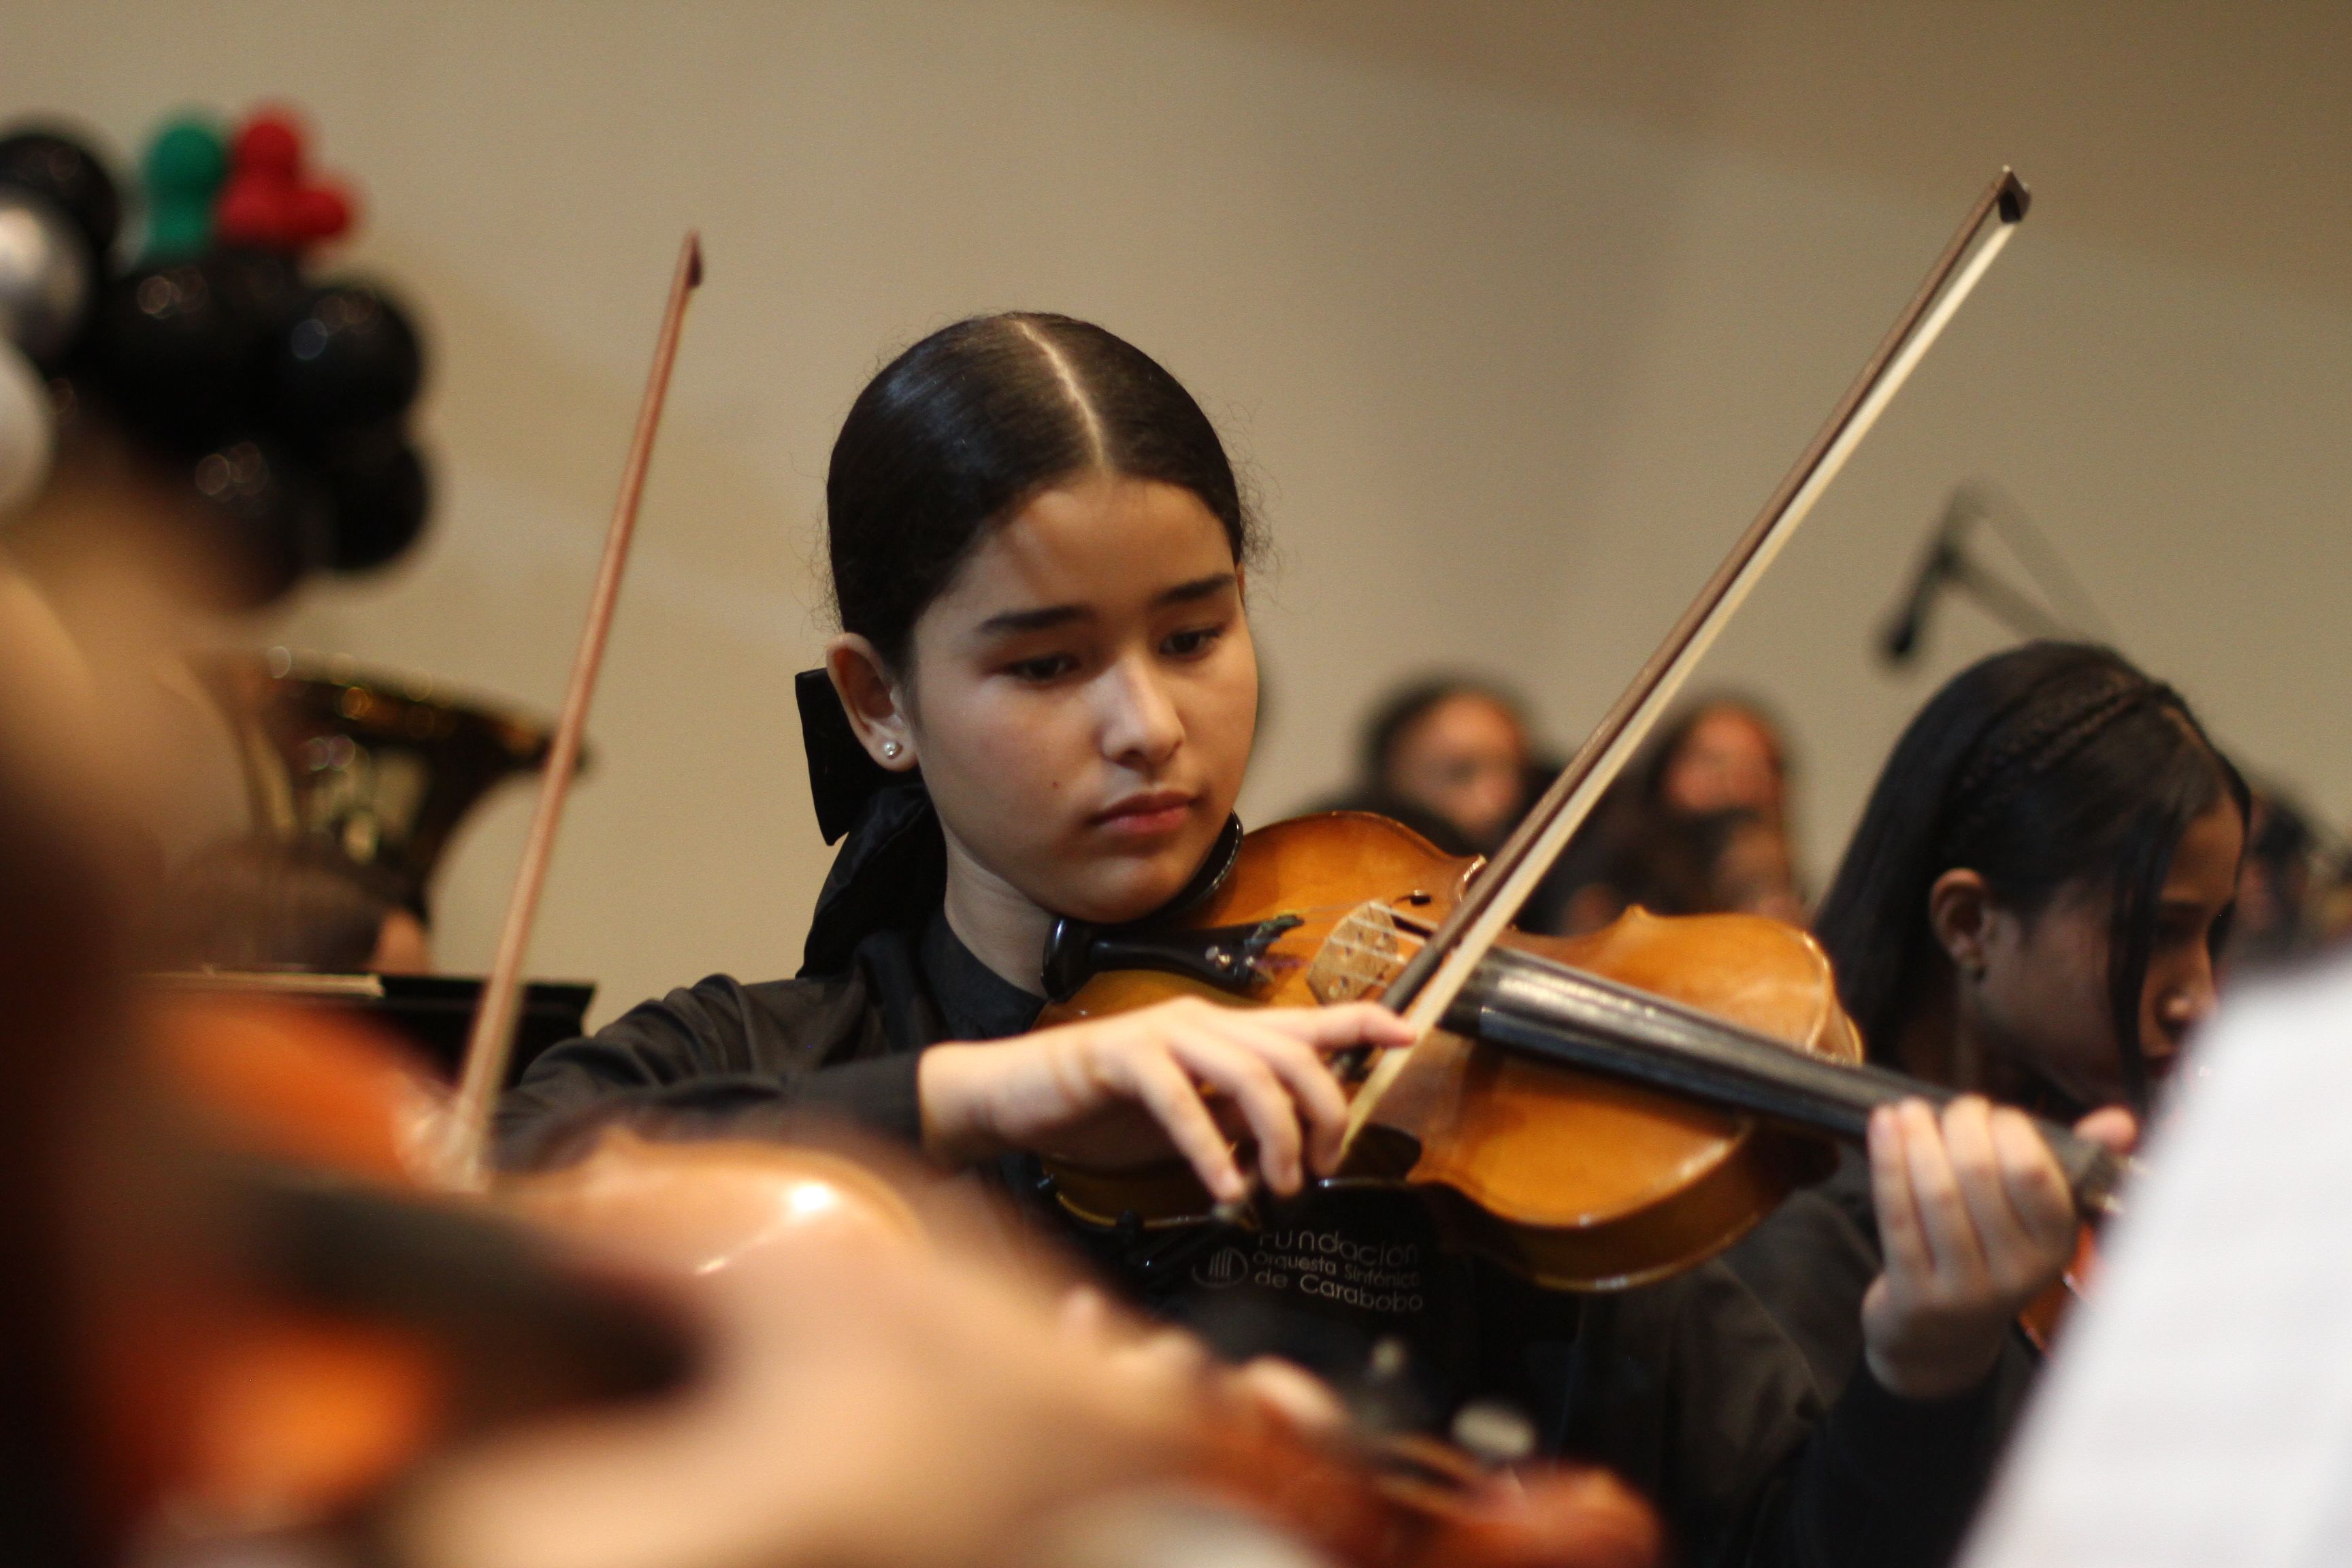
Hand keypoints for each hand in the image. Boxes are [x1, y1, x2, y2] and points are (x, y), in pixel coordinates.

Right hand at [918, 998, 1413, 1202]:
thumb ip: (1240, 1118)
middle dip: (1323, 1113)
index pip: (1307, 1020)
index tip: (1410, 1034)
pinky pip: (1179, 1098)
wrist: (1015, 1098)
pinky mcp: (1120, 1058)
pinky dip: (1208, 1148)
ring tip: (1274, 1185)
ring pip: (1248, 1070)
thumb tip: (1293, 1141)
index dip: (1363, 1020)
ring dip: (1275, 1136)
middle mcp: (1201, 1022)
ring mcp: (1161, 1034)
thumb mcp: (1191, 1118)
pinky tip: (1221, 1186)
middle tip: (1318, 1171)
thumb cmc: (1101, 1109)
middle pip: (1293, 1052)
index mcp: (1222, 1033)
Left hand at [1860, 1097, 2134, 1398]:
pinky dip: (1887, 1161)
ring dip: (1918, 1138)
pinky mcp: (1914, 1294)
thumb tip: (2119, 1119)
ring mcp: (1964, 1288)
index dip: (2010, 1130)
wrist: (1942, 1340)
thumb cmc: (1992, 1257)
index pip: (2035, 1176)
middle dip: (1961, 1126)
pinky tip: (1882, 1125)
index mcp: (2055, 1247)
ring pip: (1936, 1192)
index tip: (1995, 1112)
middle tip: (1952, 1109)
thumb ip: (2072, 1165)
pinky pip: (1896, 1215)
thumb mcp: (2039, 1222)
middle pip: (1980, 1174)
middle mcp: (2016, 1272)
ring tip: (1910, 1109)